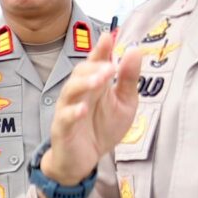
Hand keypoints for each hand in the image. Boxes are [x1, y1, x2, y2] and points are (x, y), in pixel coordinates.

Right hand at [40, 28, 143, 197]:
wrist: (84, 160)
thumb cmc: (102, 128)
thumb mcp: (124, 103)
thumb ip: (128, 79)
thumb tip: (136, 51)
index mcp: (95, 84)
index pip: (96, 62)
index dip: (101, 50)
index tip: (108, 37)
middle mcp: (79, 92)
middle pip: (81, 72)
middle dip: (95, 67)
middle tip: (112, 67)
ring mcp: (68, 109)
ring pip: (71, 90)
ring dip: (85, 83)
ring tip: (100, 81)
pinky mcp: (62, 128)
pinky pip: (65, 117)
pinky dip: (73, 112)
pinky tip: (82, 110)